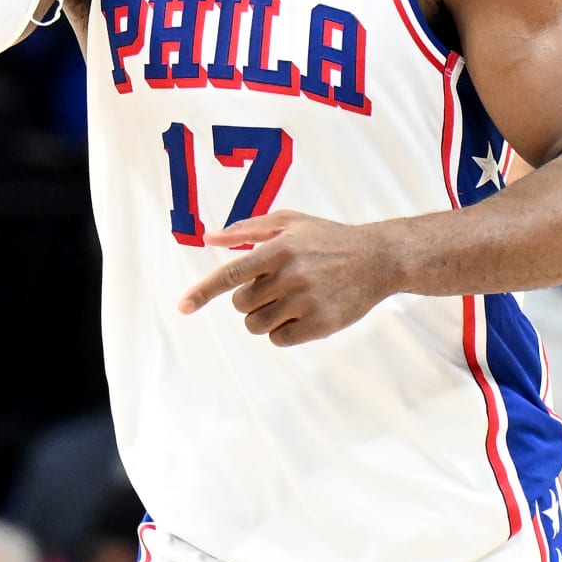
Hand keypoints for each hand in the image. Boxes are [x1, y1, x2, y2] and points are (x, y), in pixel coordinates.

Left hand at [178, 211, 398, 346]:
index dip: (204, 291)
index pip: (231, 274)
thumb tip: (209, 238)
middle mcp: (290, 276)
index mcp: (279, 249)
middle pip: (241, 304)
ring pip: (257, 325)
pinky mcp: (320, 324)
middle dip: (250, 299)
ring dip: (264, 317)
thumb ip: (247, 229)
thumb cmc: (328, 238)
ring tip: (288, 300)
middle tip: (274, 287)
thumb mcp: (290, 222)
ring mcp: (306, 302)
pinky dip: (281, 331)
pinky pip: (279, 339)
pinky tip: (300, 315)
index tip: (183, 306)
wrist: (378, 258)